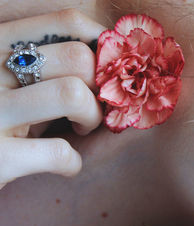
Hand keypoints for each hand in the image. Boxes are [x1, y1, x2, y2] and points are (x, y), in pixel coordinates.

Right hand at [0, 9, 105, 188]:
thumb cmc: (1, 118)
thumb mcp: (16, 81)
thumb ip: (51, 66)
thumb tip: (111, 60)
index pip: (69, 22)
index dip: (104, 47)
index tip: (110, 71)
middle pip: (78, 57)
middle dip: (101, 87)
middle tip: (93, 107)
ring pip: (72, 94)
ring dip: (92, 117)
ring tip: (81, 130)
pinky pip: (58, 152)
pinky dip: (74, 162)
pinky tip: (67, 165)